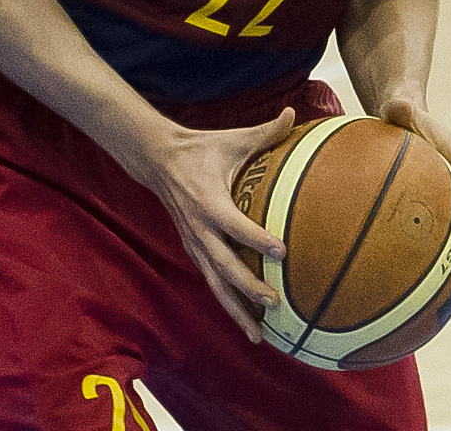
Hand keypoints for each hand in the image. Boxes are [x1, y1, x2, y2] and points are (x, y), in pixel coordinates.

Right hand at [125, 108, 295, 341]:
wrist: (157, 160)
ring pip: (215, 283)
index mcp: (209, 201)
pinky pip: (211, 282)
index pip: (234, 224)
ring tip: (259, 335)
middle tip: (275, 301)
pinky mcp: (194, 250)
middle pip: (222, 265)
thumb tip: (293, 115)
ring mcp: (194, 243)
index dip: (257, 239)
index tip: (282, 252)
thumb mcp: (230, 139)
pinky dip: (228, 304)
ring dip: (236, 309)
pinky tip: (247, 323)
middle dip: (247, 286)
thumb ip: (264, 132)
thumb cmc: (200, 149)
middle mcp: (199, 228)